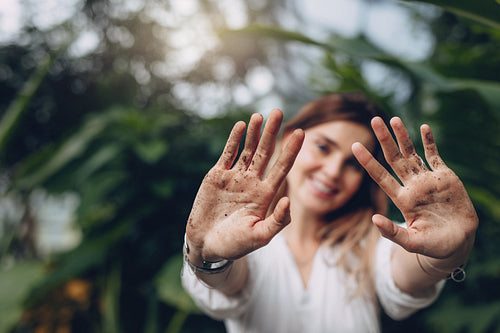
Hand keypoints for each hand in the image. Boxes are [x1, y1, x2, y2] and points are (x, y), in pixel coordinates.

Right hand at [186, 109, 303, 262]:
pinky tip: (241, 126)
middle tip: (278, 111)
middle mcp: (252, 182)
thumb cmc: (235, 244)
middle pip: (265, 152)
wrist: (206, 245)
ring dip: (254, 133)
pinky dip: (234, 140)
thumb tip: (289, 199)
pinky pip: (227, 154)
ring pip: (247, 150)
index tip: (301, 133)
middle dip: (271, 133)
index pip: (282, 168)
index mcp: (265, 195)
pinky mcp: (217, 176)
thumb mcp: (260, 236)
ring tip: (260, 115)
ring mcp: (235, 177)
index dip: (290, 151)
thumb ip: (277, 220)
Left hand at [352, 117, 477, 263]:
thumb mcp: (412, 243)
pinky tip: (423, 128)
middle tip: (374, 120)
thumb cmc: (433, 246)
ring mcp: (428, 180)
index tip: (355, 146)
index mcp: (402, 200)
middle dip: (385, 140)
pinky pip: (435, 156)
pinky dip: (430, 142)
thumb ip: (393, 233)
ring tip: (394, 119)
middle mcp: (412, 186)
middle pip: (394, 158)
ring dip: (404, 136)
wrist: (458, 243)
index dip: (368, 162)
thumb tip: (373, 219)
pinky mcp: (445, 177)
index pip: (381, 176)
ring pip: (412, 154)